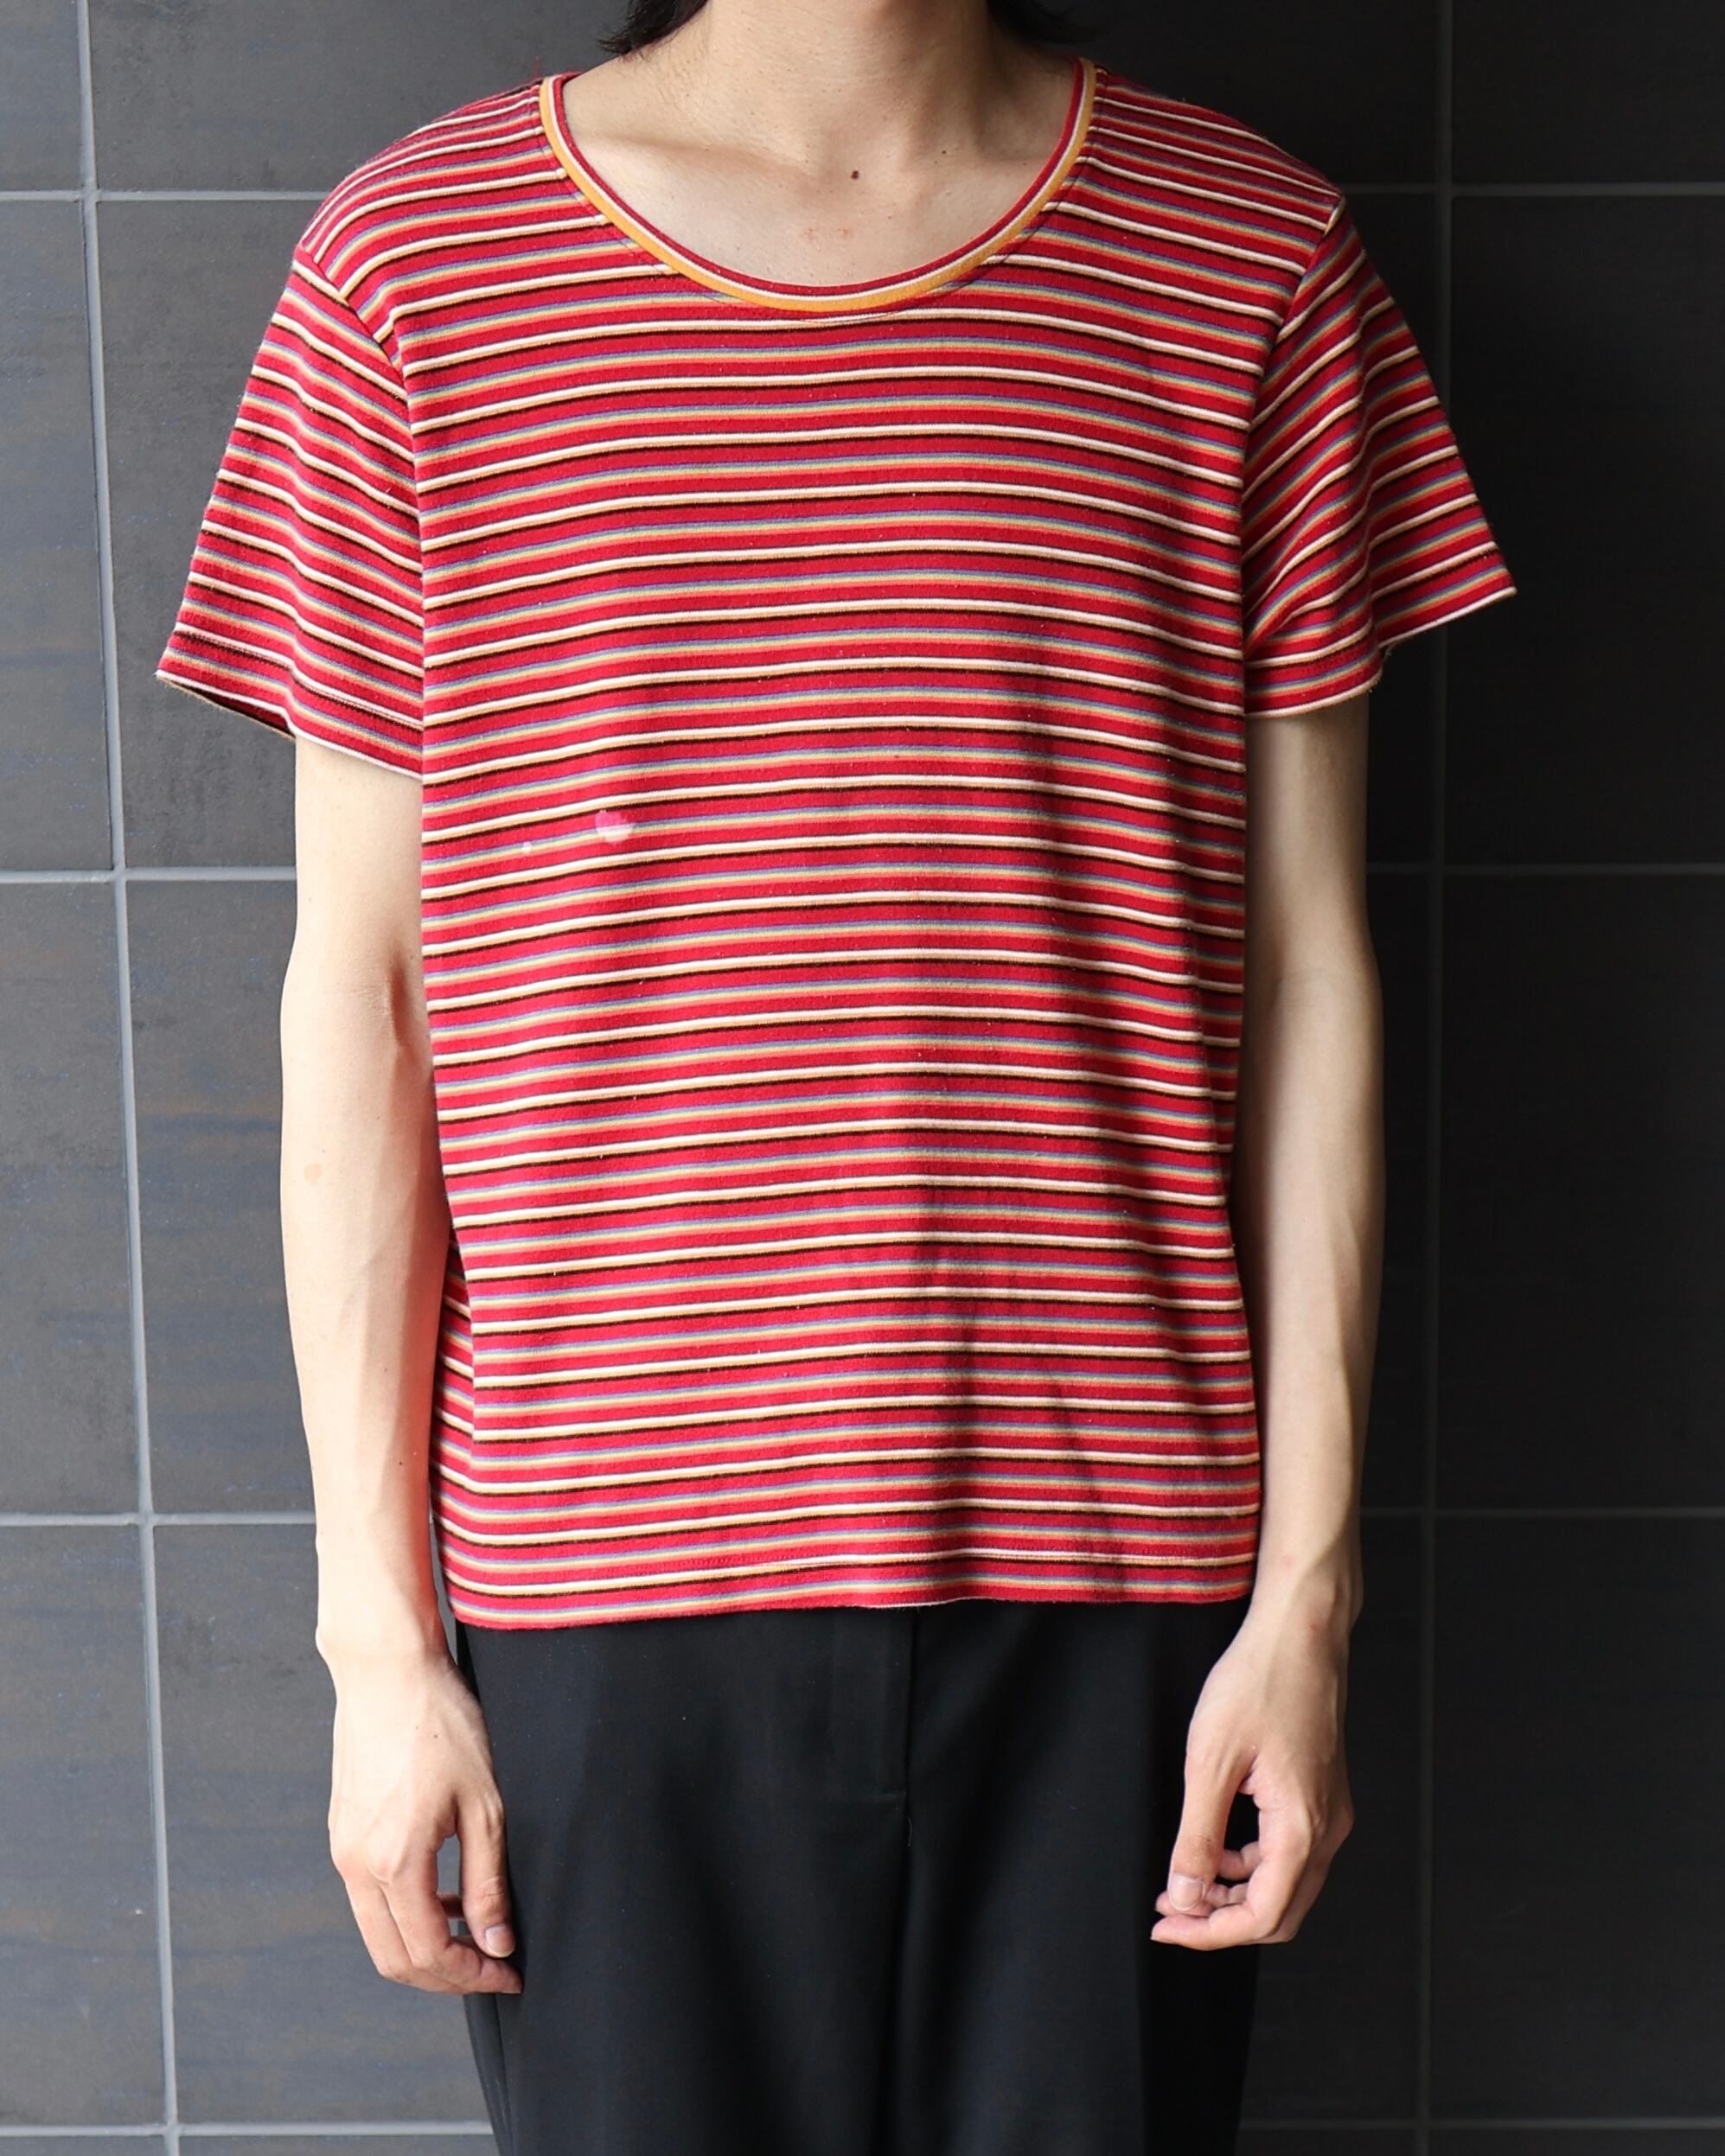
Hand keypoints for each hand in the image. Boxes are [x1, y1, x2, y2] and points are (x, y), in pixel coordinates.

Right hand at [324, 1641, 523, 1994]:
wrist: (388, 1670)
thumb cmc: (442, 1724)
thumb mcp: (485, 1804)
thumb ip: (488, 1882)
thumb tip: (496, 1942)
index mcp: (393, 1862)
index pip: (428, 1954)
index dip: (472, 1976)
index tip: (510, 1973)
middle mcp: (357, 1865)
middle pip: (394, 1959)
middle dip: (445, 1976)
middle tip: (492, 1967)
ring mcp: (343, 1849)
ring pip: (378, 1931)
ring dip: (424, 1943)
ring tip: (473, 1925)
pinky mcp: (342, 1831)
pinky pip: (369, 1895)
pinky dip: (405, 1909)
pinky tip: (443, 1887)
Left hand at [1150, 1596, 1354, 1949]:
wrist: (1300, 1632)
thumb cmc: (1259, 1681)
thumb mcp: (1211, 1759)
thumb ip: (1198, 1835)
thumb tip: (1186, 1895)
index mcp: (1303, 1827)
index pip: (1261, 1916)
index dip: (1209, 1931)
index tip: (1165, 1924)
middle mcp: (1327, 1828)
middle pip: (1279, 1911)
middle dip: (1222, 1921)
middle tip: (1171, 1910)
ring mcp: (1328, 1811)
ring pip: (1285, 1884)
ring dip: (1234, 1892)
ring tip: (1184, 1880)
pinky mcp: (1320, 1793)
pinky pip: (1288, 1852)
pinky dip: (1250, 1863)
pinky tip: (1215, 1844)